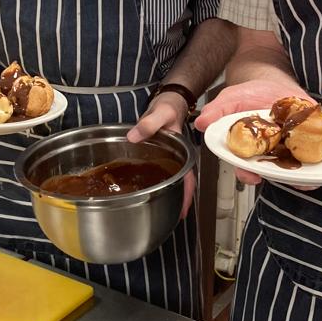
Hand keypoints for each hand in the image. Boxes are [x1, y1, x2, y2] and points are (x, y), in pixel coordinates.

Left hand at [127, 92, 193, 218]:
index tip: (183, 211)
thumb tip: (134, 137)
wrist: (168, 101)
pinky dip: (157, 185)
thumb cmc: (169, 107)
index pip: (187, 178)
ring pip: (171, 181)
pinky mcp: (160, 158)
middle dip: (178, 203)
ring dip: (169, 197)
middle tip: (172, 219)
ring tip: (161, 213)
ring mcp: (169, 160)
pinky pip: (160, 174)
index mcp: (181, 152)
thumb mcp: (160, 113)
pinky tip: (149, 192)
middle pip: (181, 185)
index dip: (186, 195)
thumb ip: (148, 124)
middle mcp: (177, 159)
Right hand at [194, 79, 315, 187]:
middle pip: (276, 173)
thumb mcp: (231, 98)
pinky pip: (319, 155)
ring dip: (310, 176)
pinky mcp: (311, 140)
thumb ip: (217, 111)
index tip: (252, 176)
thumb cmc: (251, 94)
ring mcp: (291, 149)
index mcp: (250, 150)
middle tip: (297, 180)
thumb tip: (201, 123)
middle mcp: (271, 154)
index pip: (246, 168)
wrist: (273, 81)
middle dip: (287, 179)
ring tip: (317, 177)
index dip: (248, 174)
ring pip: (299, 169)